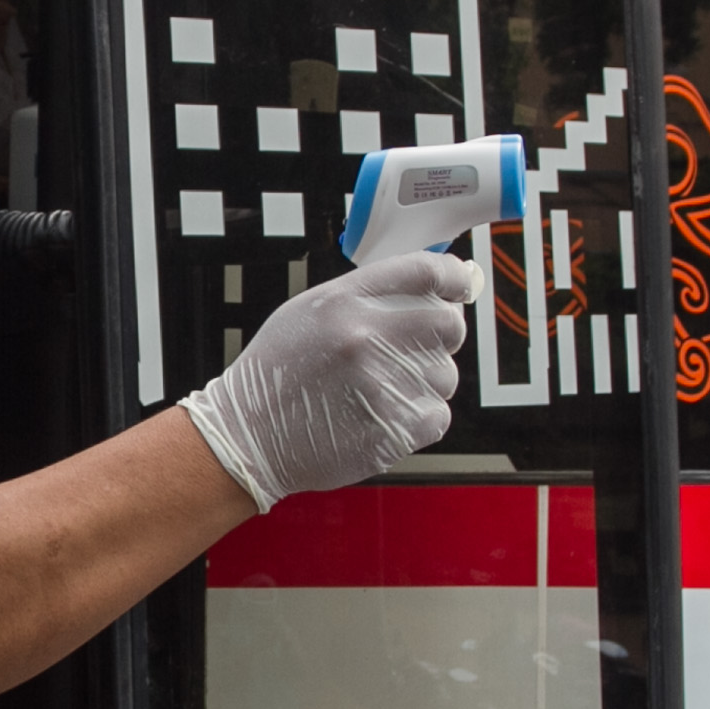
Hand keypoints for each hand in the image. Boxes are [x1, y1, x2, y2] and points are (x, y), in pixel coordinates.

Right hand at [180, 252, 476, 512]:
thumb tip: (429, 289)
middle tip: (423, 345)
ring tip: (386, 388)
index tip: (462, 285)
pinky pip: (437, 415)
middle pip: (447, 324)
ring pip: (445, 374)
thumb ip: (365, 296)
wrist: (248, 436)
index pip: (423, 272)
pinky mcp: (390, 431)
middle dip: (445, 333)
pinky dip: (421, 417)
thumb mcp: (308, 312)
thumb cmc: (278, 373)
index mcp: (342, 302)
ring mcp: (378, 387)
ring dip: (427, 381)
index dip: (453, 277)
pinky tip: (388, 414)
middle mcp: (363, 339)